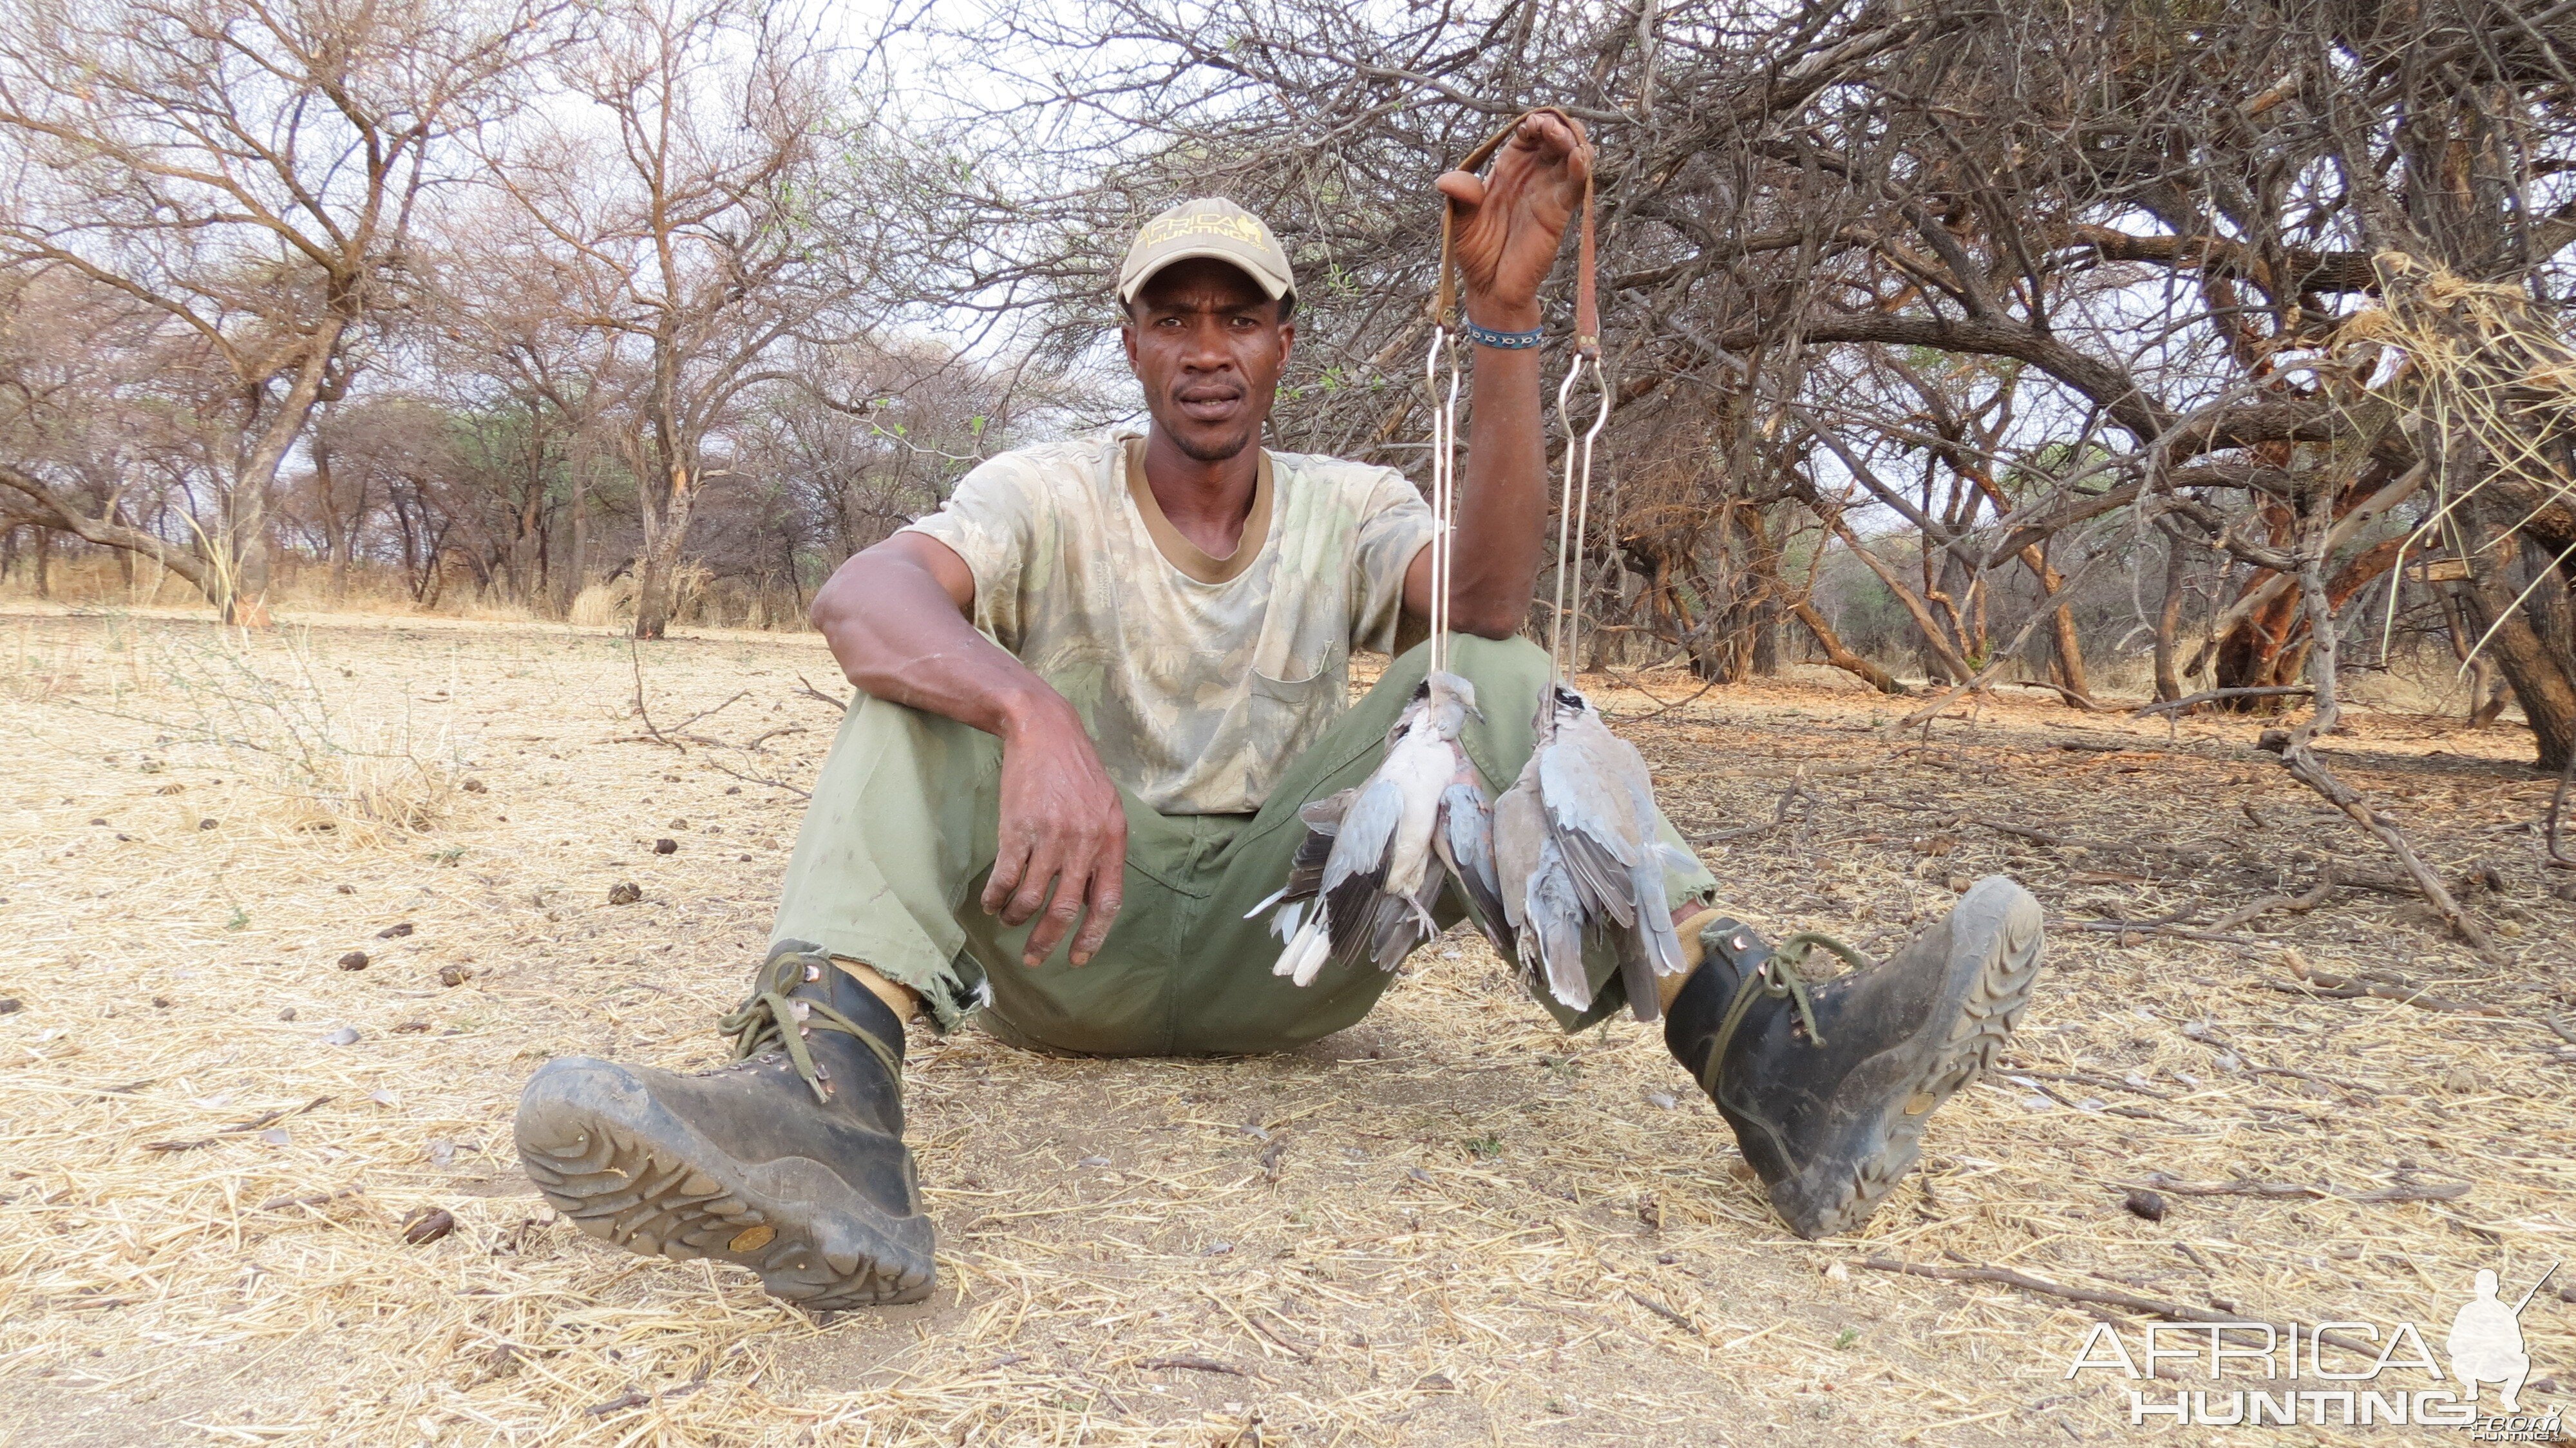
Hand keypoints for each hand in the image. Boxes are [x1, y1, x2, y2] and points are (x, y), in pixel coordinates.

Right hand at [984, 692, 1127, 965]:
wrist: (1045, 731)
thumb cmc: (1076, 772)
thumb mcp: (1105, 808)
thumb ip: (1103, 851)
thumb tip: (1092, 898)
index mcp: (1111, 839)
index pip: (1108, 901)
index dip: (1093, 935)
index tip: (1078, 958)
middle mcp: (1084, 842)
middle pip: (1065, 909)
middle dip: (1047, 940)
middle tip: (1034, 958)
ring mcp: (1050, 835)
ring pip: (1031, 897)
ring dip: (1017, 917)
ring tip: (1010, 921)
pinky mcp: (1018, 828)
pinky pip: (1005, 877)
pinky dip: (996, 897)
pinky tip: (991, 904)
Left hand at [1434, 109, 1591, 327]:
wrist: (1489, 287)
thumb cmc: (1475, 251)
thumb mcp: (1459, 219)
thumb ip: (1458, 196)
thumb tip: (1445, 180)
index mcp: (1508, 167)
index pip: (1528, 134)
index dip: (1533, 123)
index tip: (1530, 124)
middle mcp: (1532, 175)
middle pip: (1555, 138)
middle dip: (1558, 126)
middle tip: (1549, 126)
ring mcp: (1548, 192)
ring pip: (1572, 157)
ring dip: (1573, 141)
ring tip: (1565, 138)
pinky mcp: (1559, 213)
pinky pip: (1574, 187)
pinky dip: (1580, 170)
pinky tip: (1579, 157)